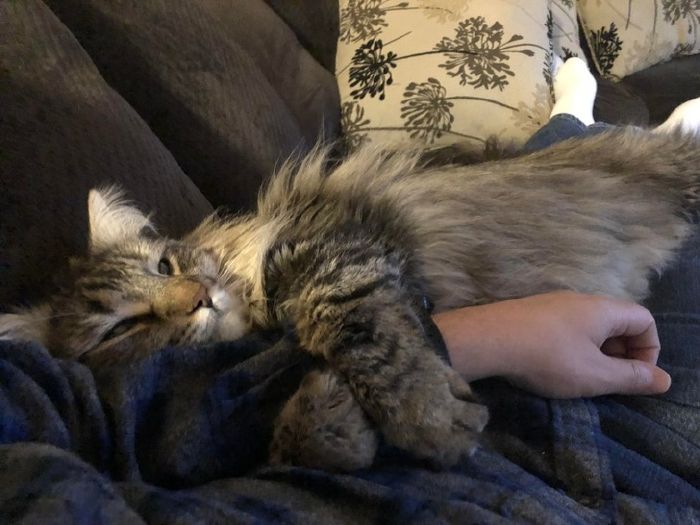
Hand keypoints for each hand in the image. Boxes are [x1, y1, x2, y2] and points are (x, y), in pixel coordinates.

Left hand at [432, 291, 670, 397]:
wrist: (486, 339)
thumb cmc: (546, 358)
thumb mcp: (595, 375)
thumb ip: (631, 378)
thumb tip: (665, 380)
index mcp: (602, 309)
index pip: (644, 319)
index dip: (650, 349)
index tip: (635, 377)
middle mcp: (579, 299)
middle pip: (617, 321)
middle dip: (623, 353)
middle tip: (609, 381)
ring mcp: (552, 304)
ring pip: (589, 326)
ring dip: (595, 353)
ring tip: (581, 378)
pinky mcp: (531, 313)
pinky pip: (564, 328)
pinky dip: (571, 347)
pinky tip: (553, 367)